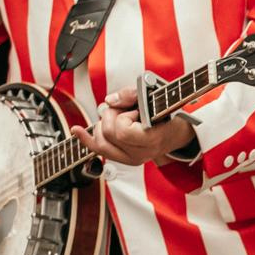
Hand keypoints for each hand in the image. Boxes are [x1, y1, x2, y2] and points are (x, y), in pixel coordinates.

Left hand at [69, 87, 197, 167]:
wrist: (178, 129)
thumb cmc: (166, 110)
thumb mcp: (153, 95)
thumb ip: (130, 94)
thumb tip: (109, 101)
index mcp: (152, 139)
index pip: (122, 132)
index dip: (123, 117)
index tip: (135, 111)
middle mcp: (142, 153)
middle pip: (108, 133)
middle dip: (111, 116)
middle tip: (127, 110)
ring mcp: (133, 159)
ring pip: (101, 142)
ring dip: (104, 124)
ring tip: (121, 117)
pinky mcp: (125, 159)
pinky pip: (100, 151)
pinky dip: (86, 139)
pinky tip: (76, 130)